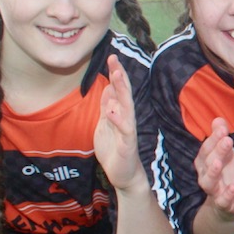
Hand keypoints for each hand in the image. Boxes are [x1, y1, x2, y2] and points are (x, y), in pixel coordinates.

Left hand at [94, 55, 145, 190]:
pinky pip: (124, 129)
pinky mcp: (128, 144)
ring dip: (122, 91)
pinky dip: (118, 119)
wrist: (124, 175)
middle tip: (114, 58)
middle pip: (124, 93)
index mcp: (120, 113)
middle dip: (119, 76)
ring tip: (117, 76)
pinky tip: (111, 110)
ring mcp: (128, 130)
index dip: (116, 74)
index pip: (119, 90)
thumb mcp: (105, 125)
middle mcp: (126, 118)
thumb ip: (107, 107)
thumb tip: (107, 89)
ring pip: (127, 107)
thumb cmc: (115, 151)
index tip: (111, 57)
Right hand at [195, 118, 233, 216]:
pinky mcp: (223, 203)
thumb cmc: (226, 173)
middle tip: (227, 140)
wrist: (228, 202)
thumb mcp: (227, 153)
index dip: (214, 139)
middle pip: (208, 162)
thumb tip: (218, 119)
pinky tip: (233, 187)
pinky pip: (222, 200)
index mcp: (204, 162)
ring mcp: (213, 190)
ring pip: (209, 182)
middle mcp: (205, 175)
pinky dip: (227, 194)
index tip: (223, 130)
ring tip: (219, 163)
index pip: (207, 149)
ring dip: (213, 172)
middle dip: (217, 151)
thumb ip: (221, 137)